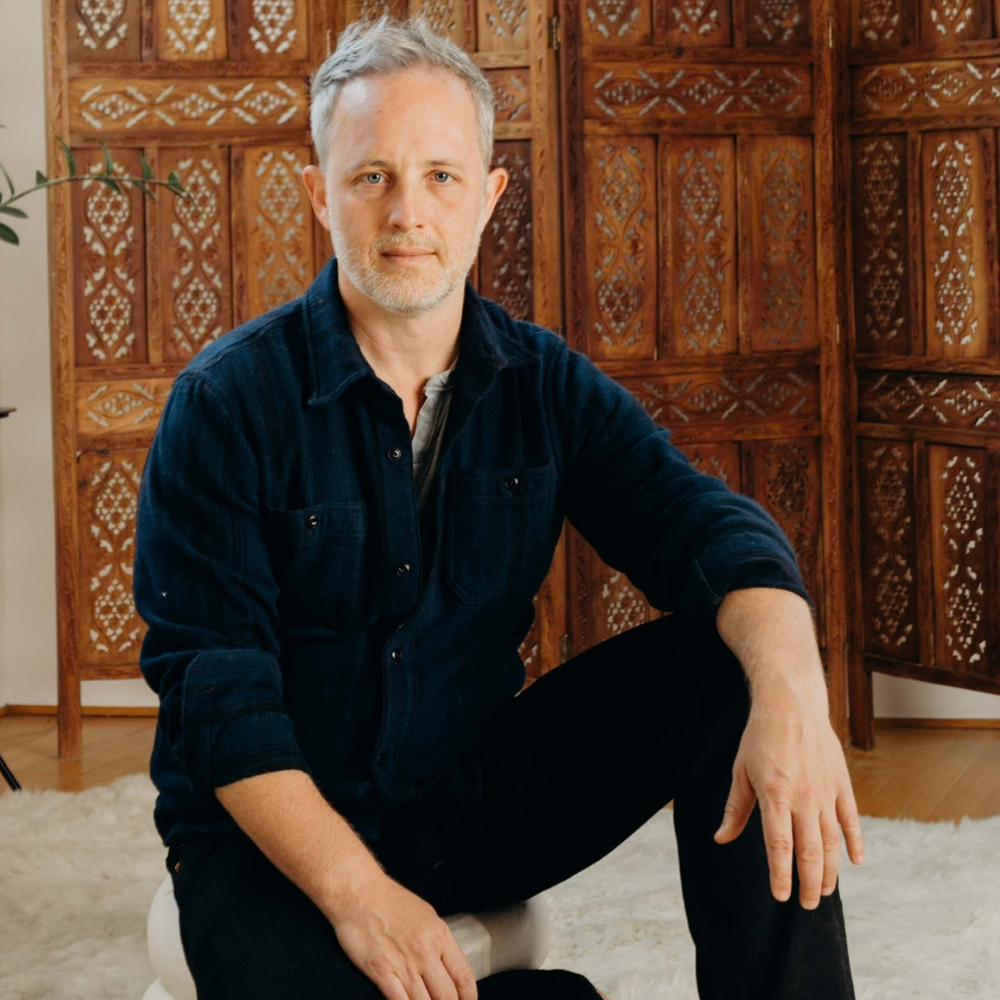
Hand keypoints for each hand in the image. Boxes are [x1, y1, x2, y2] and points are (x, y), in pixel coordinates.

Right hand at [329, 871, 477, 999]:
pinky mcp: (380, 971)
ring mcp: (403, 964)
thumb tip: (447, 964)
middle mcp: (424, 951)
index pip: (463, 975)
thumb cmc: (390, 900)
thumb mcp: (426, 915)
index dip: (469, 996)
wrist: (359, 893)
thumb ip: (438, 941)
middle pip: (446, 995)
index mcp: (439, 935)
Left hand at [713, 695, 864, 908]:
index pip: (780, 846)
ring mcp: (826, 791)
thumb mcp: (741, 772)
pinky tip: (855, 861)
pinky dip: (854, 841)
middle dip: (810, 882)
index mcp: (775, 795)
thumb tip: (721, 839)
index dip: (781, 874)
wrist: (791, 705)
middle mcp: (803, 797)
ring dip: (831, 870)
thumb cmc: (760, 738)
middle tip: (809, 904)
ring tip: (826, 890)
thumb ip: (735, 810)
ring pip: (833, 840)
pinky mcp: (842, 783)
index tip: (781, 896)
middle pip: (810, 851)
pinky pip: (851, 819)